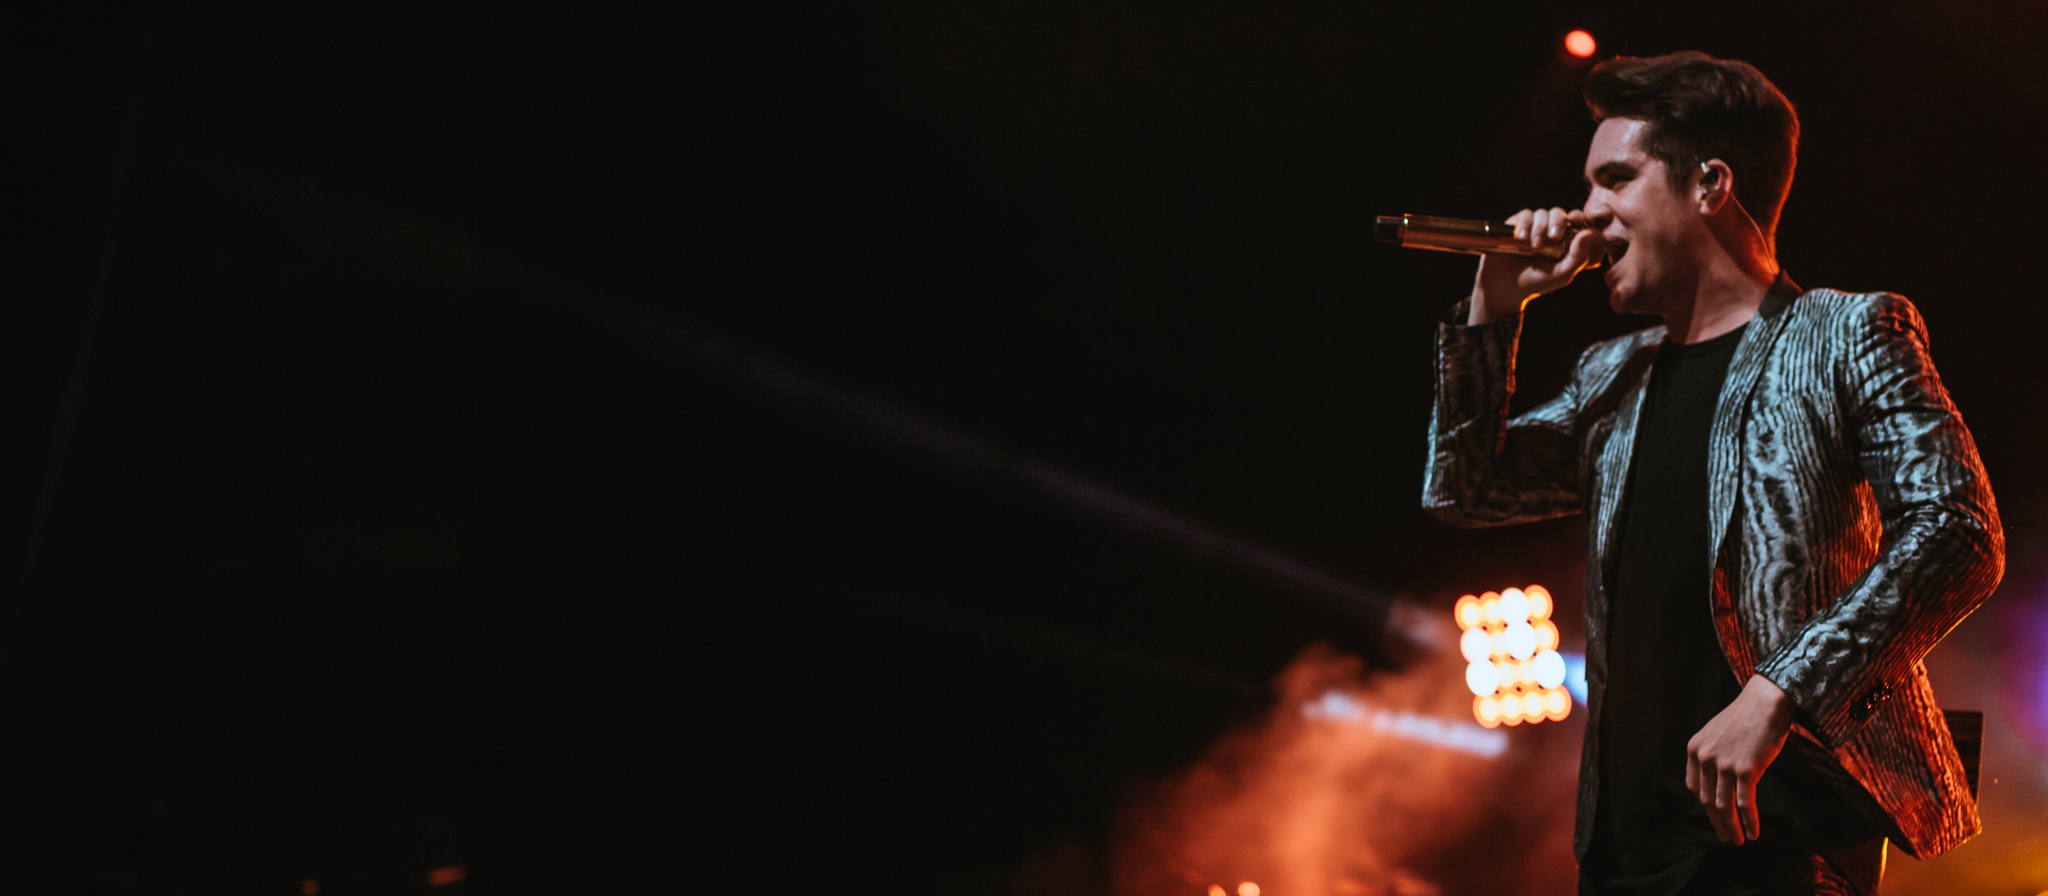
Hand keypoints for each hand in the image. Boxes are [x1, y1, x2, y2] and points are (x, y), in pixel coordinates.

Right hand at [1467, 207, 1604, 324]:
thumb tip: (1588, 233)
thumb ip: (1578, 257)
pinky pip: (1524, 215)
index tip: (1575, 221)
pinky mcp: (1514, 226)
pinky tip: (1521, 239)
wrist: (1505, 288)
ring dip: (1539, 228)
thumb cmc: (1536, 283)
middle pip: (1558, 213)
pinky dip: (1524, 224)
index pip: (1575, 220)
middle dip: (1557, 222)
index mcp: (1564, 241)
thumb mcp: (1561, 274)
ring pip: (1541, 213)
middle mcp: (1548, 231)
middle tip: (1553, 238)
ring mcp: (1531, 227)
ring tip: (1534, 247)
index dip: (1577, 216)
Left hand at [1686, 674, 1794, 844]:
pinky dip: (1748, 821)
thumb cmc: (1747, 717)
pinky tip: (1753, 833)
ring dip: (1731, 827)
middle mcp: (1704, 757)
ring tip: (1738, 840)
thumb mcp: (1718, 734)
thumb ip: (1713, 756)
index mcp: (1695, 749)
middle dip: (1716, 821)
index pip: (1695, 786)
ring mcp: (1723, 764)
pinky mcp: (1745, 769)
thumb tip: (1721, 783)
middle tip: (1725, 836)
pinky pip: (1744, 803)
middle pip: (1707, 800)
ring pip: (1724, 806)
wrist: (1767, 702)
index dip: (1705, 805)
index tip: (1714, 816)